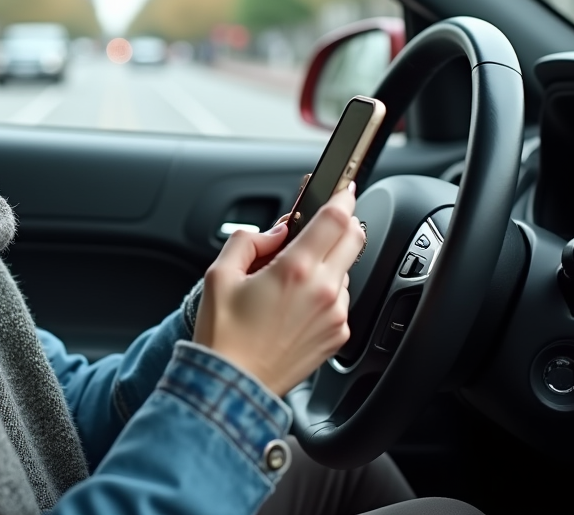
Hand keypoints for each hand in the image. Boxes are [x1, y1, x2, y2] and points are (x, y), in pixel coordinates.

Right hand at [192, 188, 363, 396]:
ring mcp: (335, 315)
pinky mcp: (338, 335)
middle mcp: (323, 291)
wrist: (233, 385)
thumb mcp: (219, 274)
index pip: (335, 218)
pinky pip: (340, 299)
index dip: (341, 196)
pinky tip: (296, 303)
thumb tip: (274, 232)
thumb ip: (248, 240)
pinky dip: (325, 291)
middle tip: (324, 221)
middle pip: (354, 238)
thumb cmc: (224, 334)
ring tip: (290, 278)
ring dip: (328, 261)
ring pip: (346, 269)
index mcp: (294, 270)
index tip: (342, 188)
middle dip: (343, 222)